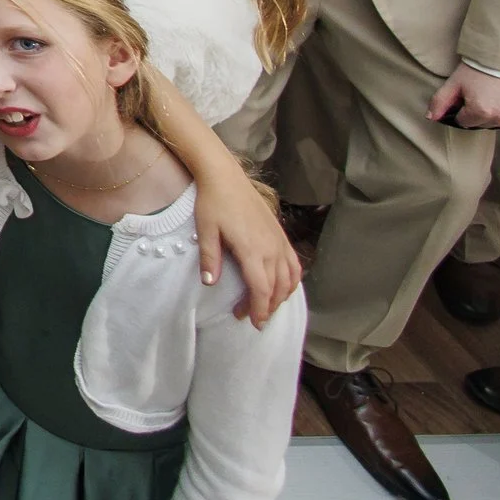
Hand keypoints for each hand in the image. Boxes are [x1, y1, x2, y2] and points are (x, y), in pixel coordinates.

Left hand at [190, 163, 301, 326]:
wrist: (225, 177)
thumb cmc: (212, 202)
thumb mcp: (206, 230)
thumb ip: (209, 258)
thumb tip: (210, 284)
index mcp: (252, 250)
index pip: (261, 289)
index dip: (258, 309)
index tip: (253, 322)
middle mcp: (271, 248)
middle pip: (276, 288)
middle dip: (267, 307)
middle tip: (252, 318)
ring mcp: (279, 241)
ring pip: (289, 279)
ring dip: (280, 297)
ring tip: (266, 307)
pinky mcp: (281, 235)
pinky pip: (294, 264)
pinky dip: (292, 281)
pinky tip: (283, 287)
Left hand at [429, 65, 499, 129]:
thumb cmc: (480, 68)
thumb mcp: (455, 82)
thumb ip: (440, 101)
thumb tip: (430, 118)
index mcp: (479, 112)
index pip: (463, 122)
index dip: (462, 109)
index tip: (466, 96)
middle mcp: (498, 119)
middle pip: (480, 124)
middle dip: (476, 112)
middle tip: (480, 93)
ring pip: (496, 124)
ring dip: (493, 114)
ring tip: (493, 95)